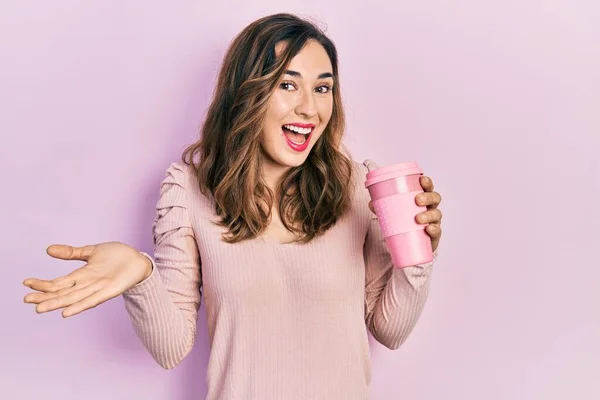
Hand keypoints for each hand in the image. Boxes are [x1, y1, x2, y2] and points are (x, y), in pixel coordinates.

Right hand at [23, 242, 152, 317]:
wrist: (138, 260)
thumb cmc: (117, 256)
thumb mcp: (91, 251)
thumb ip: (71, 253)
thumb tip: (48, 249)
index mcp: (81, 275)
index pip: (58, 282)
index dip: (43, 284)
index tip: (26, 283)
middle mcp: (86, 284)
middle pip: (62, 292)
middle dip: (44, 296)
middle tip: (26, 299)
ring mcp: (97, 289)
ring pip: (72, 298)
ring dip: (56, 304)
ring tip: (39, 308)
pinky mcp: (110, 291)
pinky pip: (92, 300)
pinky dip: (79, 306)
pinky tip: (66, 312)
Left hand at [367, 175, 442, 252]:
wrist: (410, 244)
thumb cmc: (404, 223)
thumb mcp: (393, 213)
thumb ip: (382, 208)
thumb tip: (371, 203)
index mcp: (422, 199)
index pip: (427, 187)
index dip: (427, 182)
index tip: (422, 179)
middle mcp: (430, 208)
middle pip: (435, 198)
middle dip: (428, 197)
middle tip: (417, 200)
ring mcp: (434, 221)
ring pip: (436, 214)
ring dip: (428, 215)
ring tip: (418, 218)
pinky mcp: (434, 235)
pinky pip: (437, 231)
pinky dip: (434, 230)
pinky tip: (428, 229)